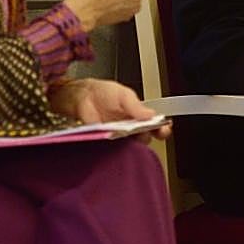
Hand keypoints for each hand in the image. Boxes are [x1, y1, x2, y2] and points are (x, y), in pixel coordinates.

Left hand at [49, 78, 169, 140]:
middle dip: (148, 137)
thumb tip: (151, 114)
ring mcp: (118, 137)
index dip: (161, 128)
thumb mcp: (123, 94)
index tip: (163, 129)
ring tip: (128, 134)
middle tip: (144, 132)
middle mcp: (130, 128)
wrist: (80, 96)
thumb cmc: (102, 92)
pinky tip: (117, 142)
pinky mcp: (105, 144)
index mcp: (138, 115)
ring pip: (132, 147)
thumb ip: (136, 105)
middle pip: (145, 138)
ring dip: (132, 143)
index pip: (155, 125)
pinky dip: (118, 149)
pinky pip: (115, 150)